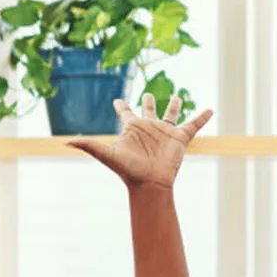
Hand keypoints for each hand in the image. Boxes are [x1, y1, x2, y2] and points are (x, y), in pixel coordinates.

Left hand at [68, 94, 212, 188]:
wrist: (150, 183)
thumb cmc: (129, 170)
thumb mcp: (107, 154)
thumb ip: (88, 146)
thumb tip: (65, 143)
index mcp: (132, 129)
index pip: (126, 113)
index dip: (122, 106)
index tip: (118, 100)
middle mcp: (148, 129)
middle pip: (148, 110)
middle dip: (147, 101)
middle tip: (147, 93)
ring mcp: (164, 133)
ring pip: (171, 114)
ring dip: (175, 105)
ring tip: (178, 95)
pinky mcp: (179, 138)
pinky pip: (193, 125)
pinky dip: (202, 118)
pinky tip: (211, 110)